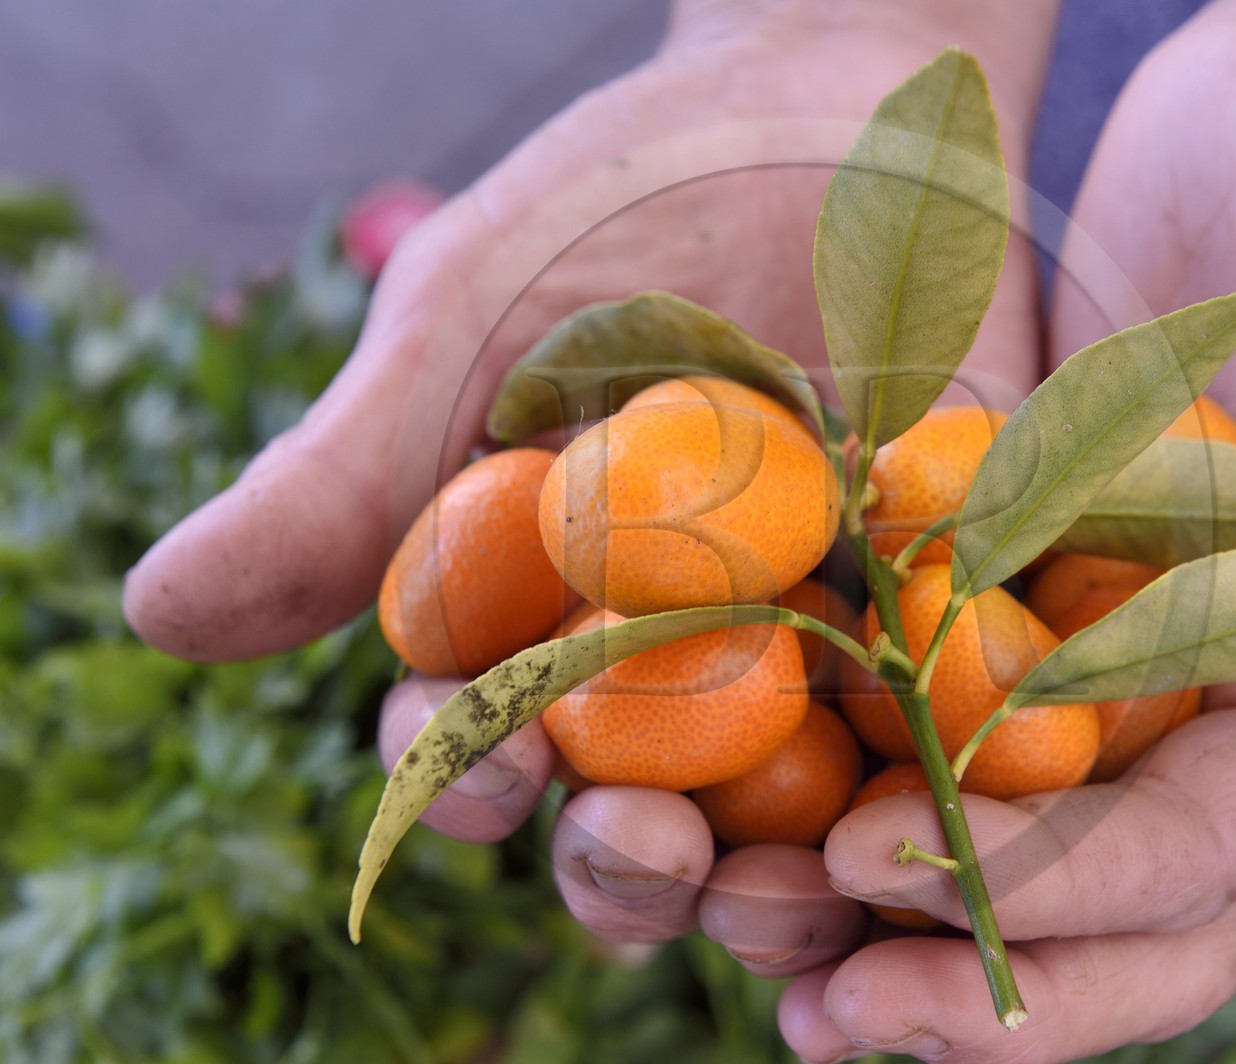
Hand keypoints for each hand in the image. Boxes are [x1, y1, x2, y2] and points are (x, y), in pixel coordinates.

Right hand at [122, 0, 1056, 1035]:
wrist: (848, 103)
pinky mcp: (953, 630)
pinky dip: (943, 794)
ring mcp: (818, 658)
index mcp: (530, 616)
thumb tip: (156, 613)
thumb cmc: (631, 198)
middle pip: (633, 822)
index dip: (463, 779)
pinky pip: (952, 745)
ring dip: (783, 884)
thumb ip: (347, 473)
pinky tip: (944, 819)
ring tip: (789, 889)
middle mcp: (669, 667)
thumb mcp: (476, 316)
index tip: (479, 780)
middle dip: (628, 866)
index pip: (476, 739)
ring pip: (787, 829)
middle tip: (646, 858)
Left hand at [786, 1, 1235, 1058]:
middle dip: (954, 968)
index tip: (894, 892)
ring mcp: (1079, 626)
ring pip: (962, 807)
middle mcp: (1200, 697)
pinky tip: (709, 759)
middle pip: (1075, 894)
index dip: (1058, 905)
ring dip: (851, 885)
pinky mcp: (983, 550)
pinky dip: (811, 722)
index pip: (1196, 860)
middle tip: (813, 1008)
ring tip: (721, 912)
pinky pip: (889, 663)